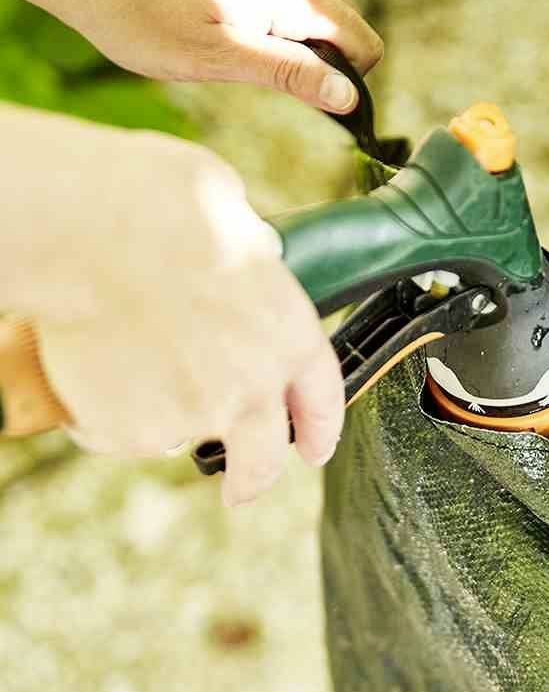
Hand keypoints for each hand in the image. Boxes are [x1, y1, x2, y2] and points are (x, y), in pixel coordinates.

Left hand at [2, 0, 381, 111]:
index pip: (364, 45)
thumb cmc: (139, 10)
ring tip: (241, 47)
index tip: (315, 104)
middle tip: (271, 78)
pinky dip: (272, 11)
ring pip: (314, 3)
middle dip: (324, 58)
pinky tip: (226, 19)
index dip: (348, 82)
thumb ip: (291, 75)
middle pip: (343, 21)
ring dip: (295, 35)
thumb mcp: (221, 58)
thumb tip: (349, 98)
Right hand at [2, 107, 343, 507]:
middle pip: (263, 459)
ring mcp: (195, 416)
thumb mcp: (233, 213)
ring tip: (131, 358)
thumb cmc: (156, 204)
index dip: (320, 430)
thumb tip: (253, 251)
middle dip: (253, 479)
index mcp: (290, 334)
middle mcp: (253, 387)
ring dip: (162, 414)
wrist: (83, 231)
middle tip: (242, 487)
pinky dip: (108, 413)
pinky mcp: (134, 432)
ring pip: (180, 434)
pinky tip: (96, 367)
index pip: (321, 400)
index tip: (313, 450)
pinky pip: (120, 432)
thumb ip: (252, 253)